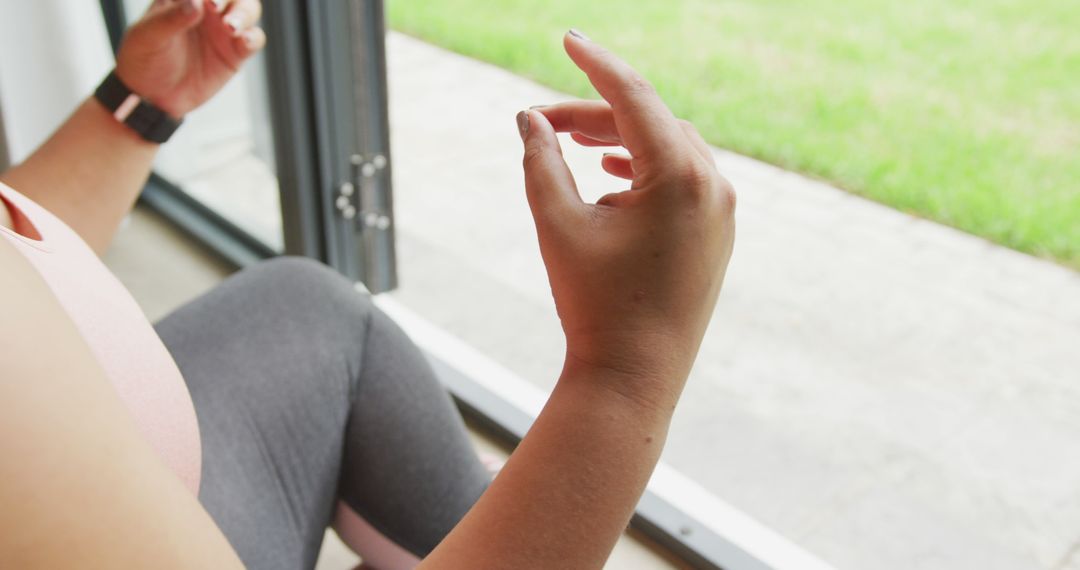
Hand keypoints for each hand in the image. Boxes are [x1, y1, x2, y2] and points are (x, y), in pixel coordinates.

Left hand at [115, 0, 265, 118]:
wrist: (153, 95)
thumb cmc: (144, 57)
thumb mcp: (149, 35)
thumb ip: (171, 18)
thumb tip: (196, 2)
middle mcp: (207, 9)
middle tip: (215, 7)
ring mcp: (223, 30)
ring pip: (247, 10)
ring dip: (243, 14)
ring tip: (230, 27)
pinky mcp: (236, 52)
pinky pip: (254, 39)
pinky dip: (253, 38)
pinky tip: (244, 41)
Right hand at [519, 31, 735, 405]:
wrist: (634, 378)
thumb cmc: (594, 303)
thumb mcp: (557, 223)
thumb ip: (541, 160)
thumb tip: (528, 118)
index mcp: (679, 175)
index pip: (633, 97)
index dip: (594, 64)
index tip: (568, 38)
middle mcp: (712, 185)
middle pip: (650, 122)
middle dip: (596, 114)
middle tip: (545, 122)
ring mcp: (721, 212)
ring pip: (669, 149)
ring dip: (621, 140)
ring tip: (574, 143)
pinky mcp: (717, 235)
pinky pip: (683, 180)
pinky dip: (645, 169)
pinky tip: (610, 177)